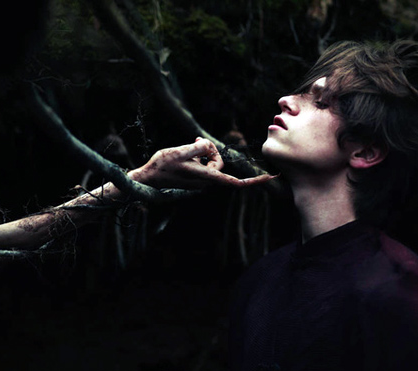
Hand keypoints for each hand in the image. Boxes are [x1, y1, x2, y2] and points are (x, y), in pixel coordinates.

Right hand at [132, 137, 275, 189]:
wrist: (148, 177)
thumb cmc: (162, 165)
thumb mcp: (181, 151)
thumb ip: (199, 148)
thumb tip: (209, 146)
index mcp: (205, 177)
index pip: (234, 182)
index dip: (253, 181)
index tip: (269, 178)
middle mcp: (205, 182)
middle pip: (220, 164)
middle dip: (212, 151)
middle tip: (195, 142)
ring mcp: (200, 181)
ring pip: (211, 163)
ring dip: (203, 152)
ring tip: (188, 146)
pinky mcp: (195, 178)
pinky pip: (204, 164)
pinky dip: (199, 155)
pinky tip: (187, 150)